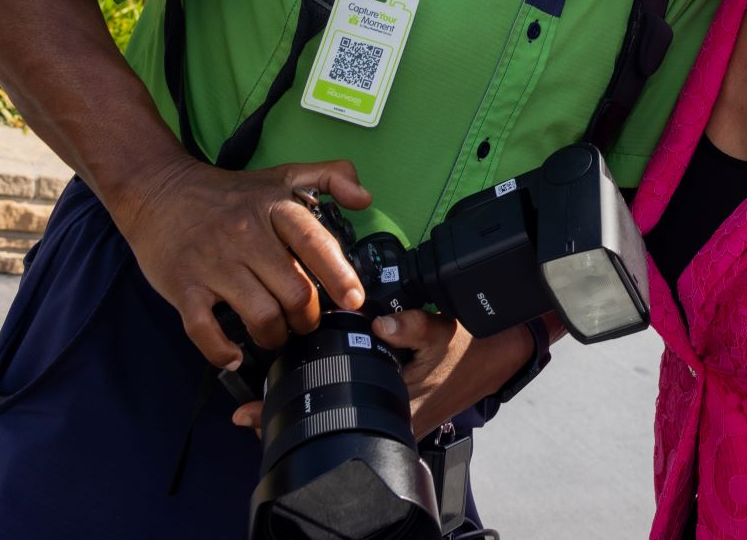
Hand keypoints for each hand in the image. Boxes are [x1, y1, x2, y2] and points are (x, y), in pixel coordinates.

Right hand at [106, 155, 371, 368]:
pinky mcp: (183, 286)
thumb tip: (365, 198)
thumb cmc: (229, 192)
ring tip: (276, 334)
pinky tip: (233, 356)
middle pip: (293, 291)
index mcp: (275, 209)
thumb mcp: (283, 174)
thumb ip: (331, 177)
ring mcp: (213, 263)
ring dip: (275, 335)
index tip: (354, 300)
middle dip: (307, 317)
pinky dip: (222, 351)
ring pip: (259, 315)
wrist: (158, 189)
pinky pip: (204, 329)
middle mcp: (246, 235)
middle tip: (307, 322)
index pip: (315, 243)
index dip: (339, 275)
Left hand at [234, 312, 539, 439]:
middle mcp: (393, 419)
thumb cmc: (471, 343)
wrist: (499, 356)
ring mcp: (395, 420)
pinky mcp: (399, 414)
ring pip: (341, 421)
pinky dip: (333, 406)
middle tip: (247, 413)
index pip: (335, 413)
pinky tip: (313, 396)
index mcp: (399, 404)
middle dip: (288, 416)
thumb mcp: (444, 329)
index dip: (291, 413)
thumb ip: (414, 325)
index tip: (253, 414)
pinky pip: (358, 414)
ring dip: (308, 413)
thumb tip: (383, 324)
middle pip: (330, 423)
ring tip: (267, 411)